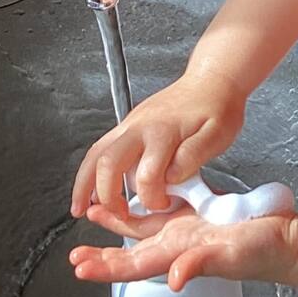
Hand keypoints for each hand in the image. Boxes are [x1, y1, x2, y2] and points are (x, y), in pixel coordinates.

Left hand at [69, 202, 297, 289]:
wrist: (285, 238)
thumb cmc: (263, 251)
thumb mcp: (231, 256)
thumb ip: (200, 264)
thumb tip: (174, 279)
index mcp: (179, 255)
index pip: (133, 267)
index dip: (105, 268)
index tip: (80, 267)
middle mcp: (177, 244)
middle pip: (130, 253)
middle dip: (102, 255)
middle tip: (75, 255)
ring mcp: (186, 231)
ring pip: (142, 230)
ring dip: (117, 225)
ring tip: (95, 214)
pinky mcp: (198, 217)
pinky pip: (164, 212)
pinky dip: (144, 206)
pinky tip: (134, 197)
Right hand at [70, 68, 244, 214]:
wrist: (211, 80)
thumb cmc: (217, 108)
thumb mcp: (217, 134)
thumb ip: (193, 156)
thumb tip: (171, 178)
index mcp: (163, 131)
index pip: (147, 175)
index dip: (153, 198)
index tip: (164, 206)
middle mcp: (139, 127)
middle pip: (107, 163)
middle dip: (107, 195)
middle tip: (119, 216)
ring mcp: (130, 125)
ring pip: (95, 154)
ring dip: (85, 183)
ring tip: (79, 208)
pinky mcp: (127, 127)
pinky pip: (99, 148)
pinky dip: (89, 171)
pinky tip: (90, 187)